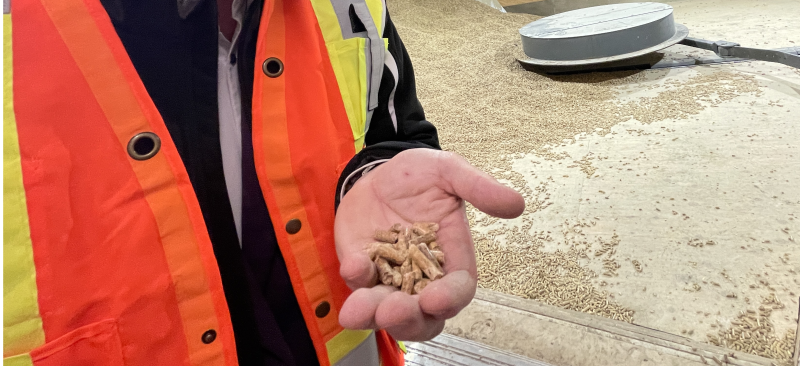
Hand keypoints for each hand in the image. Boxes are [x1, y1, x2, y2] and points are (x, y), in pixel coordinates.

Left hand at [334, 149, 523, 340]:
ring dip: (373, 315)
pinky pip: (358, 284)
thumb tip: (516, 204)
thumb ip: (479, 188)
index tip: (434, 300)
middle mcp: (421, 277)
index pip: (458, 290)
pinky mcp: (361, 269)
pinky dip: (355, 279)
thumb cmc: (420, 175)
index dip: (449, 299)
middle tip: (393, 311)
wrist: (378, 170)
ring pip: (385, 311)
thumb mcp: (449, 172)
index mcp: (451, 258)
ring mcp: (389, 277)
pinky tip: (353, 265)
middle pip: (422, 316)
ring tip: (358, 311)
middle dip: (407, 320)